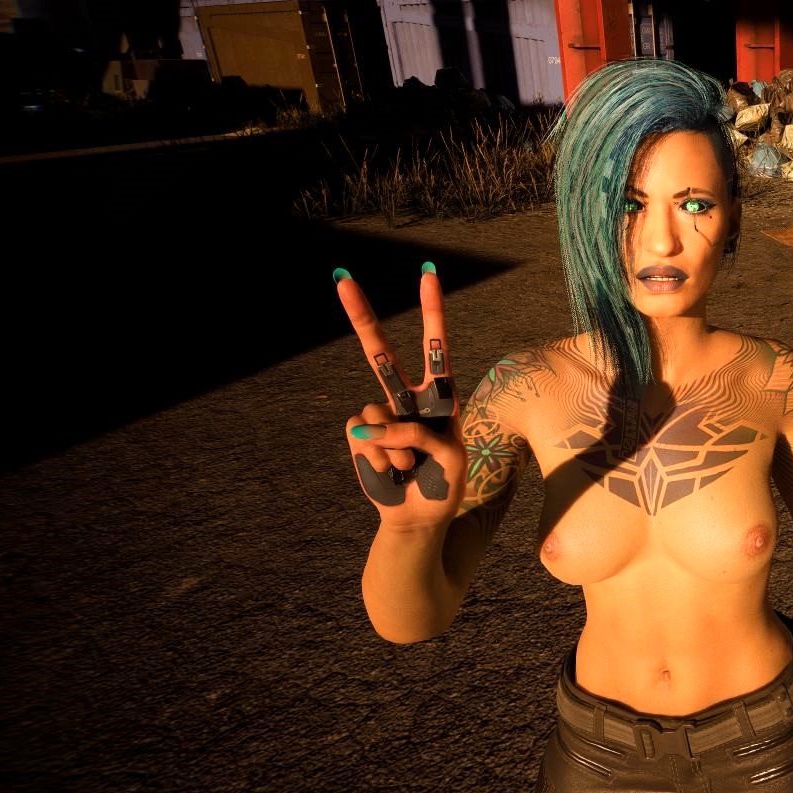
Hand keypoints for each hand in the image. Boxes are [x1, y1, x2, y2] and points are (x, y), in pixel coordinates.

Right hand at [335, 266, 465, 529]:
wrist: (418, 518)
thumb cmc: (444, 484)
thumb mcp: (451, 456)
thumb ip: (419, 432)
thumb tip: (368, 425)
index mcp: (439, 396)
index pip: (436, 347)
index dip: (431, 311)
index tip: (428, 274)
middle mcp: (406, 400)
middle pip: (380, 353)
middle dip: (361, 316)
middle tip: (342, 279)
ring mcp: (380, 417)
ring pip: (374, 408)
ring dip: (396, 445)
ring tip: (410, 465)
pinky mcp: (358, 438)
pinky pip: (363, 435)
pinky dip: (379, 457)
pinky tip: (391, 471)